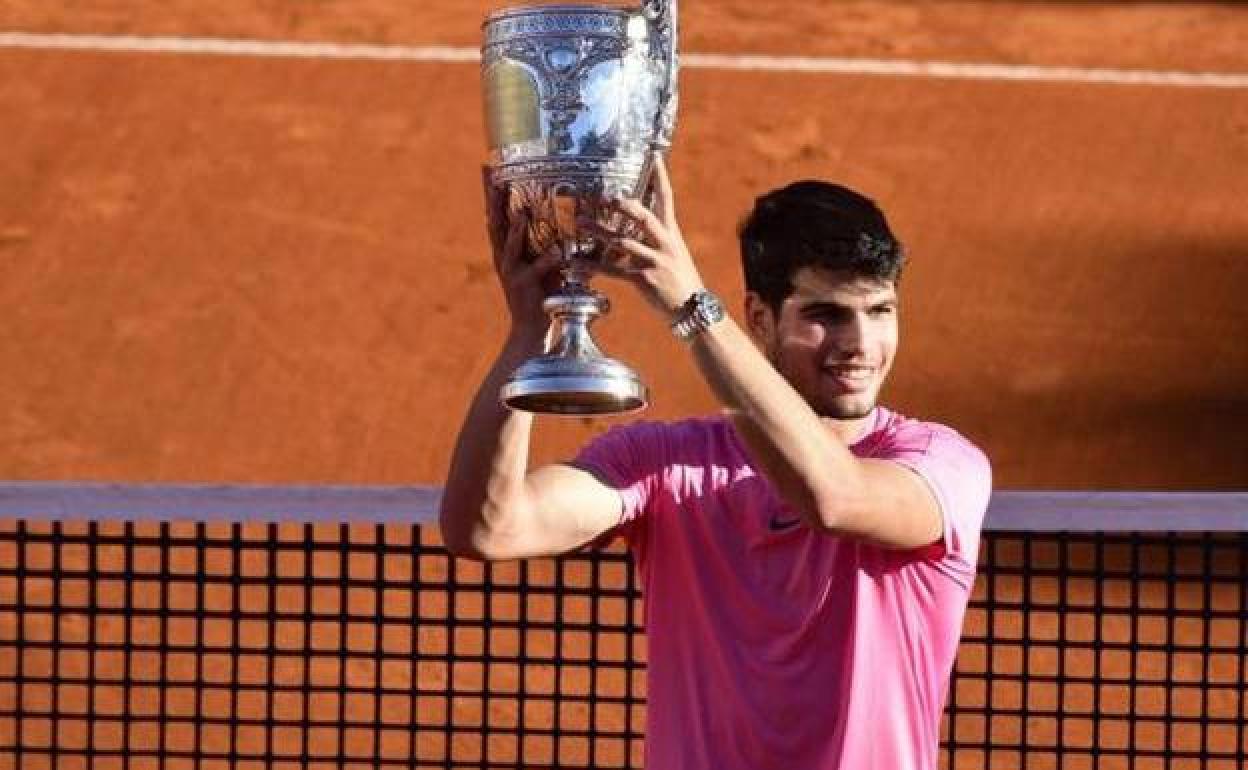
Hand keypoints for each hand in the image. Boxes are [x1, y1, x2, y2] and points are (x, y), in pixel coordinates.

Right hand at [483, 168, 561, 334]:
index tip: (490, 165)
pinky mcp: (524, 285)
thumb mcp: (545, 265)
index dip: (493, 190)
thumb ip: (553, 243)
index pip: (498, 213)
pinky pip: (538, 269)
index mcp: (506, 249)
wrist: (532, 330)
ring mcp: (512, 271)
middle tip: (491, 173)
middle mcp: (504, 256)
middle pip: (495, 221)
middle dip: (493, 198)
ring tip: (520, 209)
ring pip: (510, 243)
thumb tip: (572, 221)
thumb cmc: (543, 295)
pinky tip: (554, 251)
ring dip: (515, 226)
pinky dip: (546, 260)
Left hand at [584, 153, 705, 316]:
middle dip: (623, 205)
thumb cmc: (681, 281)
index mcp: (672, 234)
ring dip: (600, 232)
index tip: (655, 156)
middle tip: (604, 195)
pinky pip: (615, 270)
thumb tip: (635, 229)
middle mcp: (665, 243)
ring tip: (581, 223)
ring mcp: (655, 261)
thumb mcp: (674, 254)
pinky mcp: (645, 279)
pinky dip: (594, 266)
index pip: (667, 199)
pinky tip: (578, 263)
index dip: (661, 177)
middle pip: (643, 217)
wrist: (694, 309)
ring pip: (623, 242)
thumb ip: (656, 240)